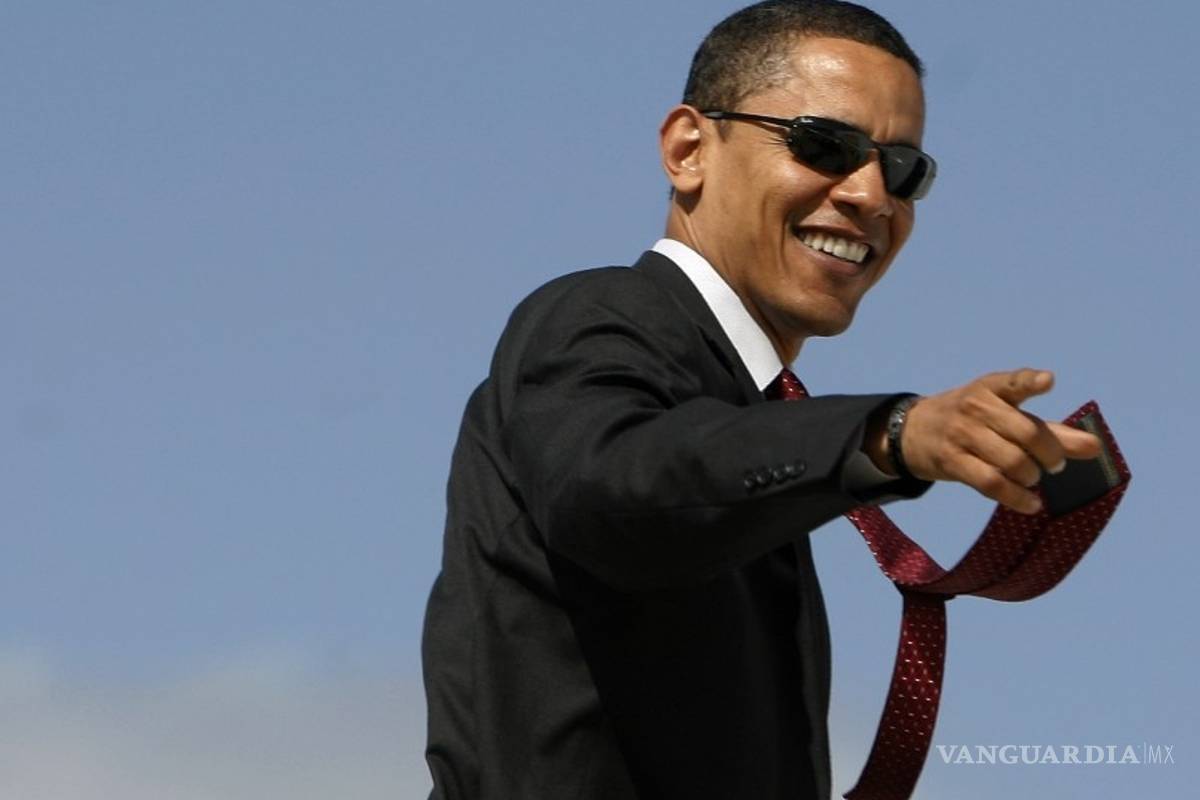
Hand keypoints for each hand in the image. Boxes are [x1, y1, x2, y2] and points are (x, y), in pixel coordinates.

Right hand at [883, 369, 1102, 513]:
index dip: (1030, 381)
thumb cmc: (972, 421)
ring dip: (1032, 477)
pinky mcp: (952, 461)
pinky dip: (1017, 498)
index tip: (1048, 381)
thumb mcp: (1004, 415)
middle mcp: (975, 407)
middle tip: (1055, 466)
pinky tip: (1031, 504)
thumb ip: (1051, 430)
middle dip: (1050, 455)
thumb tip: (1095, 447)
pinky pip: (991, 483)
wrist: (914, 432)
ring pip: (1011, 461)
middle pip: (1026, 433)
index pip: (1013, 382)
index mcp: (990, 388)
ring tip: (1033, 480)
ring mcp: (961, 434)